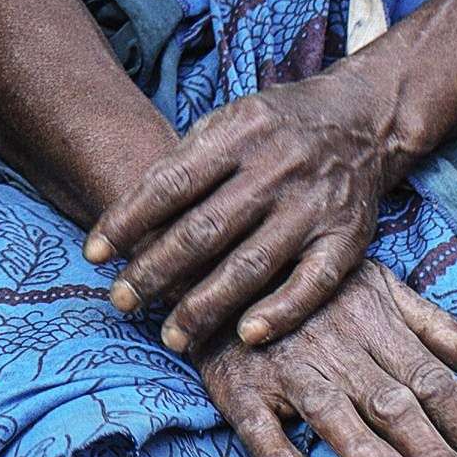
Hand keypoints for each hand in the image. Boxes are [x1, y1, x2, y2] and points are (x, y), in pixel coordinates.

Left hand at [87, 60, 410, 353]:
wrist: (362, 120)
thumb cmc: (275, 128)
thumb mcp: (228, 121)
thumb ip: (185, 162)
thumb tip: (127, 217)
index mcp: (237, 135)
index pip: (169, 185)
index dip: (126, 221)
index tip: (93, 256)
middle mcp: (276, 169)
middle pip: (204, 230)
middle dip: (155, 271)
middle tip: (120, 301)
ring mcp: (314, 206)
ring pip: (251, 264)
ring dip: (206, 305)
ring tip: (172, 335)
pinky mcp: (349, 238)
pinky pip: (314, 283)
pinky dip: (281, 311)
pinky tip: (247, 336)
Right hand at [193, 262, 456, 456]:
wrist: (219, 260)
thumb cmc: (309, 284)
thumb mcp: (379, 288)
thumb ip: (435, 327)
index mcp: (376, 327)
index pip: (434, 381)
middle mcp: (337, 350)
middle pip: (394, 404)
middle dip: (433, 454)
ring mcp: (286, 368)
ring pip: (331, 412)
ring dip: (363, 449)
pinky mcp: (239, 385)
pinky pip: (259, 426)